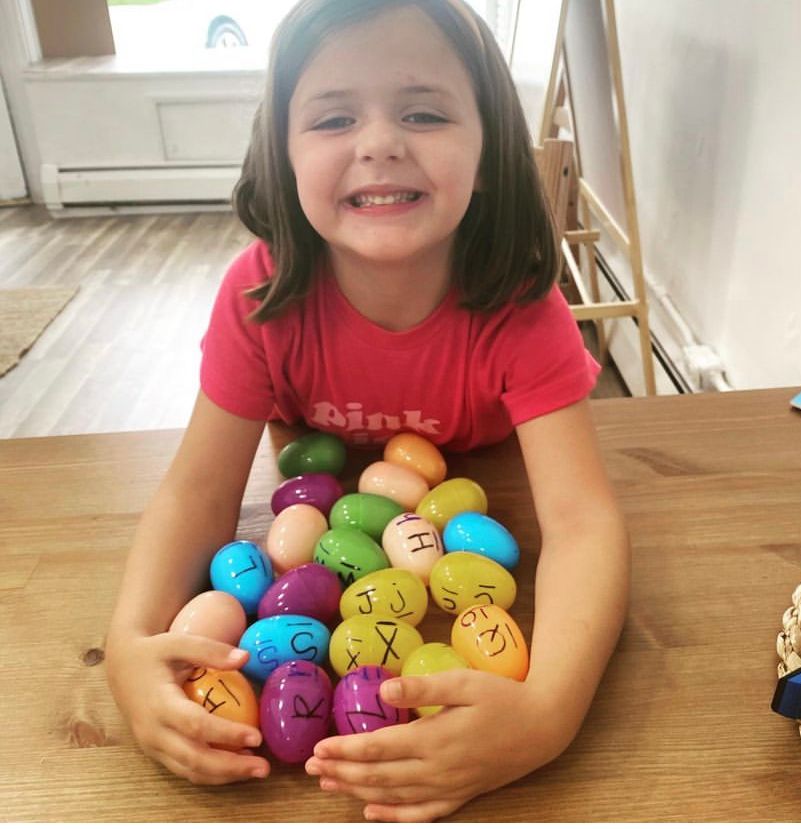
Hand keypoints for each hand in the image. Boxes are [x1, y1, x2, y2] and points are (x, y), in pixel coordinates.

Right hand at [106, 631, 268, 783]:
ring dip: (224, 775)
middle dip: (230, 767)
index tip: (257, 736)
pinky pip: (184, 769)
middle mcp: (153, 732)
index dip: (227, 734)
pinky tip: (235, 765)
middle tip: (263, 767)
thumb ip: (210, 650)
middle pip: (193, 759)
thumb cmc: (153, 652)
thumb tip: (245, 657)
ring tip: (255, 769)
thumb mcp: (178, 643)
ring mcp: (152, 746)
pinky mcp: (155, 752)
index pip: (195, 726)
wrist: (122, 666)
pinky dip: (210, 773)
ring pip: (189, 771)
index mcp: (159, 704)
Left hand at [305, 669, 575, 820]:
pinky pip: (422, 813)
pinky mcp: (461, 794)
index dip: (346, 750)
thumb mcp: (464, 682)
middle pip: (380, 776)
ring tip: (330, 785)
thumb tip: (384, 690)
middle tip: (312, 769)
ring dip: (359, 791)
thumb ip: (423, 688)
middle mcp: (438, 769)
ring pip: (394, 796)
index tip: (319, 748)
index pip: (379, 748)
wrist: (542, 726)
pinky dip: (394, 815)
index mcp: (435, 739)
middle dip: (343, 772)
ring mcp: (449, 786)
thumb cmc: (502, 697)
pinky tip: (373, 813)